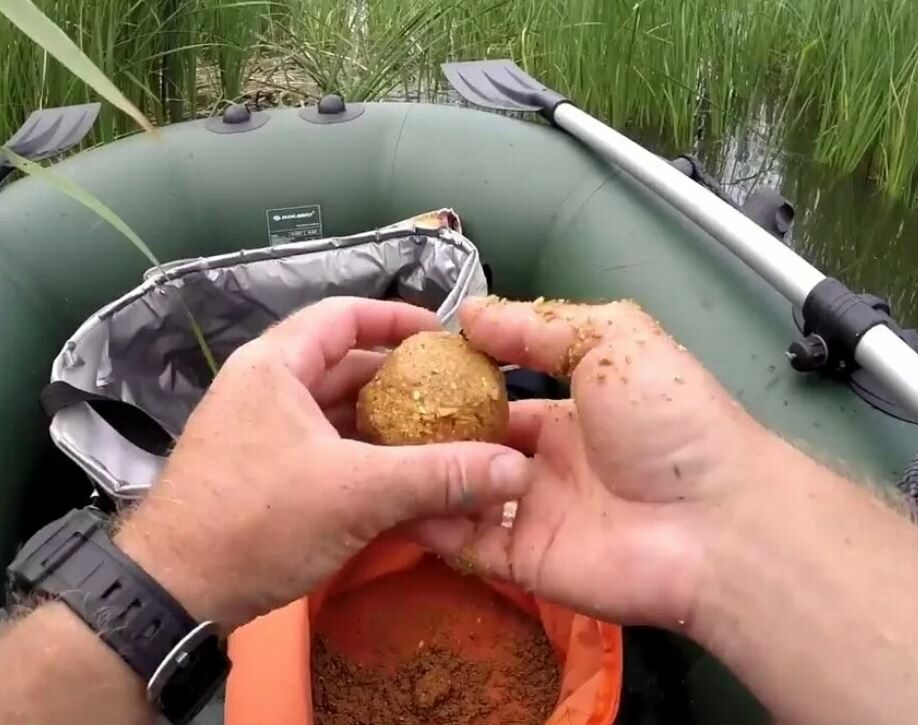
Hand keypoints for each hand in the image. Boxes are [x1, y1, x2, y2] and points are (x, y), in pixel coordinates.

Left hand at [115, 298, 531, 632]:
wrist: (173, 592)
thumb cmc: (256, 522)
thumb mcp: (357, 494)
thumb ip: (438, 476)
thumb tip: (515, 468)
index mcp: (275, 366)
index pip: (342, 315)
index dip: (397, 319)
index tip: (445, 338)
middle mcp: (264, 388)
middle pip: (344, 367)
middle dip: (403, 385)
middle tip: (458, 400)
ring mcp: (259, 433)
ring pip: (336, 416)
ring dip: (387, 430)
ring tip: (443, 445)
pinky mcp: (260, 474)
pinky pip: (323, 452)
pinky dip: (363, 463)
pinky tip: (403, 486)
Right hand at [411, 297, 791, 628]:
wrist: (715, 522)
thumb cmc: (671, 421)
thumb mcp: (611, 341)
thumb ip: (538, 325)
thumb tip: (468, 310)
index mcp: (575, 412)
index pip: (502, 395)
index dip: (460, 382)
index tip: (410, 367)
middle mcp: (551, 464)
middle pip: (474, 446)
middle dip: (430, 430)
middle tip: (374, 412)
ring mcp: (535, 514)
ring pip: (461, 492)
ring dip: (421, 473)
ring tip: (369, 451)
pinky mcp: (524, 562)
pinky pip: (465, 542)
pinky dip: (428, 523)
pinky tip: (390, 495)